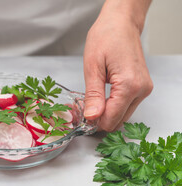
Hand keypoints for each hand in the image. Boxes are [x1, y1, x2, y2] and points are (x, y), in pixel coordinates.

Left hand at [83, 1, 152, 131]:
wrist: (120, 24)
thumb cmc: (106, 38)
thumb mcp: (93, 67)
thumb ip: (93, 95)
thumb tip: (92, 117)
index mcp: (129, 85)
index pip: (112, 119)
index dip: (95, 122)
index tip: (82, 118)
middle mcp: (141, 89)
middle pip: (119, 120)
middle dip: (100, 119)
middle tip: (84, 110)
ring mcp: (144, 89)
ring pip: (123, 115)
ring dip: (107, 113)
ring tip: (92, 102)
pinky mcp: (142, 87)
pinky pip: (127, 106)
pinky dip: (114, 106)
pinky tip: (102, 99)